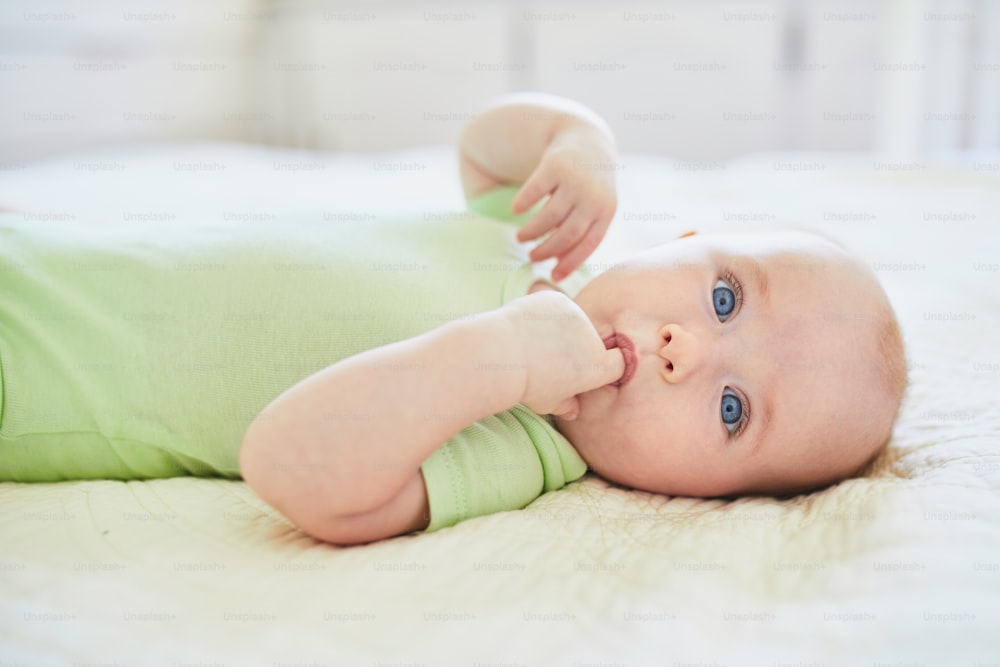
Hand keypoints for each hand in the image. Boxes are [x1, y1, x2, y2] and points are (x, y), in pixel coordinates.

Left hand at [501, 291, 623, 419]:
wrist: (502, 354)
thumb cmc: (526, 385)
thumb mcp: (548, 404)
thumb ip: (566, 406)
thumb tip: (573, 410)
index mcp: (598, 367)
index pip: (618, 362)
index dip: (604, 365)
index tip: (586, 368)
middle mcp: (593, 339)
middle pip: (591, 341)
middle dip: (575, 348)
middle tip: (546, 358)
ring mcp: (577, 315)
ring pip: (572, 323)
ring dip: (559, 330)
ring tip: (533, 343)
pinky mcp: (559, 300)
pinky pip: (556, 307)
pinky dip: (545, 315)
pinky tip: (528, 326)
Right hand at [511, 124, 617, 281]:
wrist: (588, 141)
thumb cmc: (588, 187)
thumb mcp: (593, 209)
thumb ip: (580, 233)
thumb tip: (558, 268)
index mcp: (606, 211)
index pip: (588, 244)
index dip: (570, 263)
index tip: (554, 276)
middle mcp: (593, 196)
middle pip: (567, 233)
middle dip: (546, 250)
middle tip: (531, 257)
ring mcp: (575, 180)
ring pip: (549, 216)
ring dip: (531, 231)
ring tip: (521, 237)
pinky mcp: (556, 165)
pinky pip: (535, 190)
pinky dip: (523, 203)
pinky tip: (515, 210)